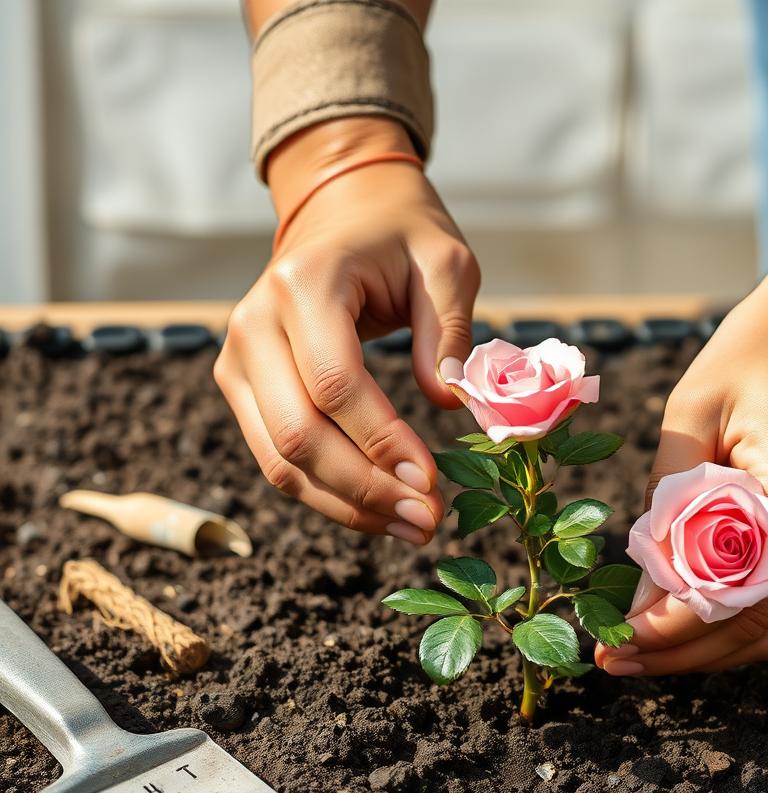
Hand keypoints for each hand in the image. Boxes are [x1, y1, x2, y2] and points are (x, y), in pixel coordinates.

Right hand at [215, 118, 479, 543]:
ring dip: (346, 507)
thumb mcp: (445, 263)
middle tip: (426, 522)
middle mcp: (254, 323)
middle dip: (364, 490)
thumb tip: (449, 403)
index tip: (431, 482)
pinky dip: (327, 494)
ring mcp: (238, 359)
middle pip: (297, 435)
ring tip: (409, 528)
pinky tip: (376, 510)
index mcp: (302, 284)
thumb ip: (450, 331)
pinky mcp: (244, 388)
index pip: (334, 383)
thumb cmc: (401, 235)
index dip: (381, 442)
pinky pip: (277, 457)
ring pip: (279, 461)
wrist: (341, 210)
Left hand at [596, 259, 767, 675]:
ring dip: (722, 648)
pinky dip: (762, 619)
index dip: (663, 633)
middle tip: (622, 660)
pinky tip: (712, 617)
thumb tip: (644, 593)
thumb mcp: (692, 414)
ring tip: (658, 650)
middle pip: (759, 630)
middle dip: (684, 655)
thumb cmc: (764, 345)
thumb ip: (667, 509)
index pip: (722, 598)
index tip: (611, 643)